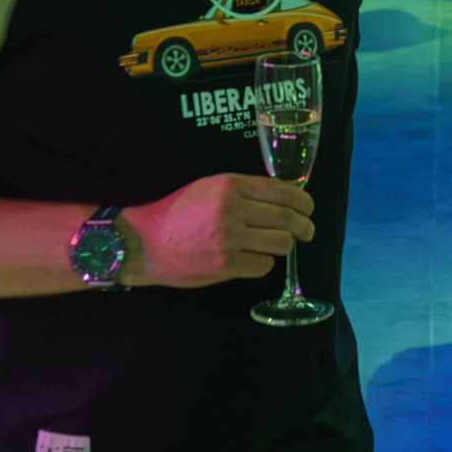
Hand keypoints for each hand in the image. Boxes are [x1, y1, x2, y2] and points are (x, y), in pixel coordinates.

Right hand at [119, 174, 315, 288]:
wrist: (142, 242)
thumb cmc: (176, 212)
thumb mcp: (209, 187)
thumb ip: (243, 190)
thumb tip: (283, 196)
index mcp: (230, 185)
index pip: (282, 191)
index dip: (303, 202)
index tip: (308, 208)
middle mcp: (232, 209)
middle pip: (287, 218)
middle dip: (304, 226)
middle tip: (308, 231)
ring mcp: (229, 239)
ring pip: (280, 243)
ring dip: (285, 245)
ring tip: (278, 246)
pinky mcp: (224, 265)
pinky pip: (263, 266)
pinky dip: (264, 263)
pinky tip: (254, 260)